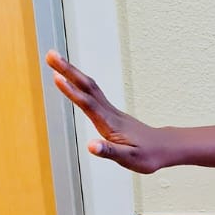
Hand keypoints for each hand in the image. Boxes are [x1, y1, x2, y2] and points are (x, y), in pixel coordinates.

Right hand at [45, 50, 164, 172]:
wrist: (165, 148)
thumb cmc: (148, 155)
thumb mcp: (129, 159)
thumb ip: (109, 152)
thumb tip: (90, 146)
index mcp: (109, 124)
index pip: (88, 104)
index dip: (72, 92)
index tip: (56, 77)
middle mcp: (109, 113)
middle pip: (87, 87)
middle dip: (68, 71)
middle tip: (50, 55)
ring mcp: (110, 111)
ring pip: (89, 87)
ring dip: (72, 72)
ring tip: (54, 60)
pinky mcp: (111, 112)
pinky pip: (93, 92)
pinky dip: (80, 83)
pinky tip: (72, 79)